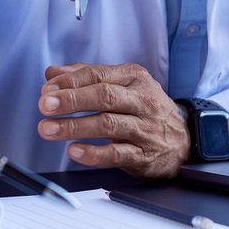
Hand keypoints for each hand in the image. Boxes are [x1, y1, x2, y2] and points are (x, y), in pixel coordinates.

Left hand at [38, 62, 190, 178]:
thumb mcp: (123, 85)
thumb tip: (53, 73)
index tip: (47, 89)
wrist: (184, 141)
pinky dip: (94, 154)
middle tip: (45, 105)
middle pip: (104, 96)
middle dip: (71, 100)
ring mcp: (144, 128)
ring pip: (108, 124)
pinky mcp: (144, 155)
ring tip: (48, 129)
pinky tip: (74, 152)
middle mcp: (141, 100)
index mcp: (134, 78)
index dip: (70, 82)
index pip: (98, 75)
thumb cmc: (145, 110)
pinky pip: (117, 154)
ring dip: (75, 127)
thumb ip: (87, 77)